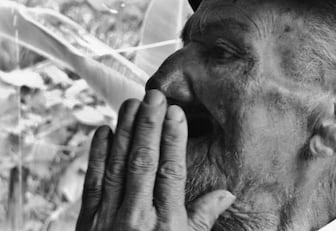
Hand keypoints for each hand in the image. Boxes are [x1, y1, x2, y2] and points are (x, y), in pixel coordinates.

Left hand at [75, 90, 234, 230]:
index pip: (171, 172)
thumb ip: (203, 219)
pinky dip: (97, 154)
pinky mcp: (88, 219)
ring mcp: (109, 216)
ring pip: (117, 165)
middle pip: (143, 162)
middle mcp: (137, 215)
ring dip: (124, 132)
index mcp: (165, 223)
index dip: (174, 140)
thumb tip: (227, 194)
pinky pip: (94, 181)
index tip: (176, 114)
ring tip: (131, 104)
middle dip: (149, 126)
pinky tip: (103, 131)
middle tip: (153, 97)